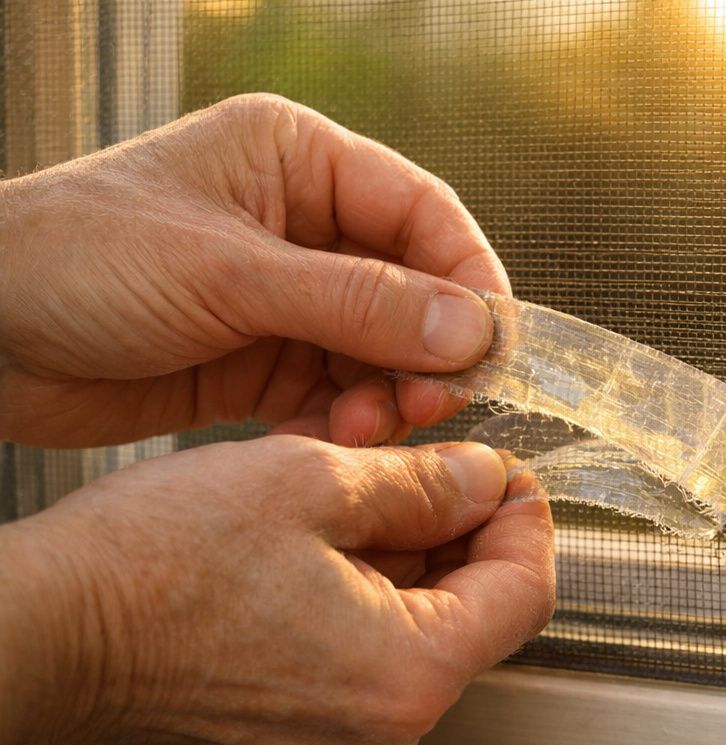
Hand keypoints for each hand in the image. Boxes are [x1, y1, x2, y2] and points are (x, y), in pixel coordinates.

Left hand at [0, 93, 504, 448]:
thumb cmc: (75, 262)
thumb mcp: (227, 274)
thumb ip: (357, 303)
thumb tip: (472, 330)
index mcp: (296, 160)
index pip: (422, 214)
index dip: (469, 281)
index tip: (492, 350)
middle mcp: (301, 225)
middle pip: (414, 292)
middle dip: (427, 355)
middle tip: (429, 409)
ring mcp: (284, 297)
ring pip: (381, 353)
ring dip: (387, 400)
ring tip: (363, 434)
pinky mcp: (261, 360)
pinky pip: (336, 394)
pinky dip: (345, 427)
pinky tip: (329, 446)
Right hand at [0, 437, 554, 744]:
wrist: (37, 634)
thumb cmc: (145, 570)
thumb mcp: (306, 483)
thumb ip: (420, 483)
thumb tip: (483, 479)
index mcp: (408, 675)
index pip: (526, 592)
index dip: (526, 517)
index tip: (510, 471)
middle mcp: (385, 730)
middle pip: (474, 615)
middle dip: (464, 531)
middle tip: (435, 464)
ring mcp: (339, 743)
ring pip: (418, 632)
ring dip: (409, 558)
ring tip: (363, 492)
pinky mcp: (296, 736)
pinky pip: (365, 657)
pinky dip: (364, 595)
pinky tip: (324, 540)